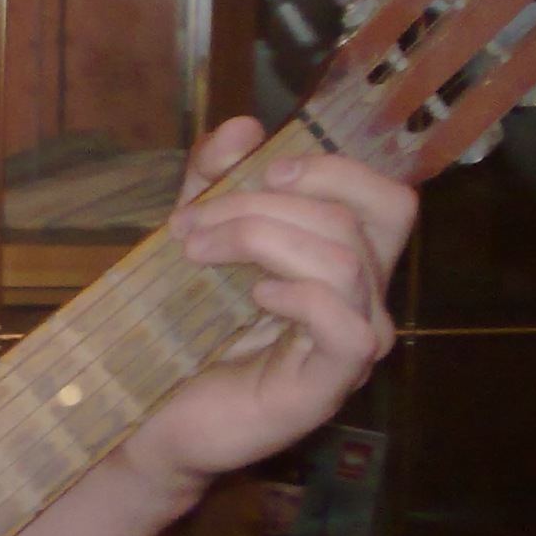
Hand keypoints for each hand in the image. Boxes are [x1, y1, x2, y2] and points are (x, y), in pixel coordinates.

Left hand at [117, 116, 415, 496]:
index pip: (387, 198)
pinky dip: (299, 295)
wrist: (148, 409)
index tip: (260, 173)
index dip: (333, 170)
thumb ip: (213, 178)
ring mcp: (352, 346)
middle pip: (357, 220)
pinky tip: (256, 296)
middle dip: (267, 204)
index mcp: (344, 262)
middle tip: (194, 223)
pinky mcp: (328, 387)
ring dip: (260, 239)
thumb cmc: (182, 325)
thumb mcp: (193, 233)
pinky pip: (345, 326)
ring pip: (344, 262)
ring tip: (198, 254)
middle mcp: (362, 302)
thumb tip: (246, 127)